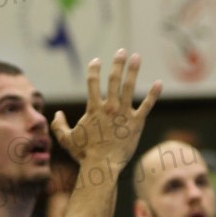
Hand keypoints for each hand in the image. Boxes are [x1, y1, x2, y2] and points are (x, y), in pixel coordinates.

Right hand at [52, 50, 160, 178]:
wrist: (102, 165)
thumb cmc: (84, 154)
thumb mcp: (66, 139)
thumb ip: (59, 124)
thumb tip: (56, 113)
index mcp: (93, 109)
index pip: (92, 83)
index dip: (94, 70)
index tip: (96, 61)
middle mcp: (109, 108)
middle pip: (113, 80)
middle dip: (117, 63)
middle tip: (122, 51)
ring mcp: (124, 114)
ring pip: (129, 87)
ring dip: (133, 71)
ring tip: (137, 57)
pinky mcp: (137, 123)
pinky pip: (147, 106)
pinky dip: (154, 94)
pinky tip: (159, 83)